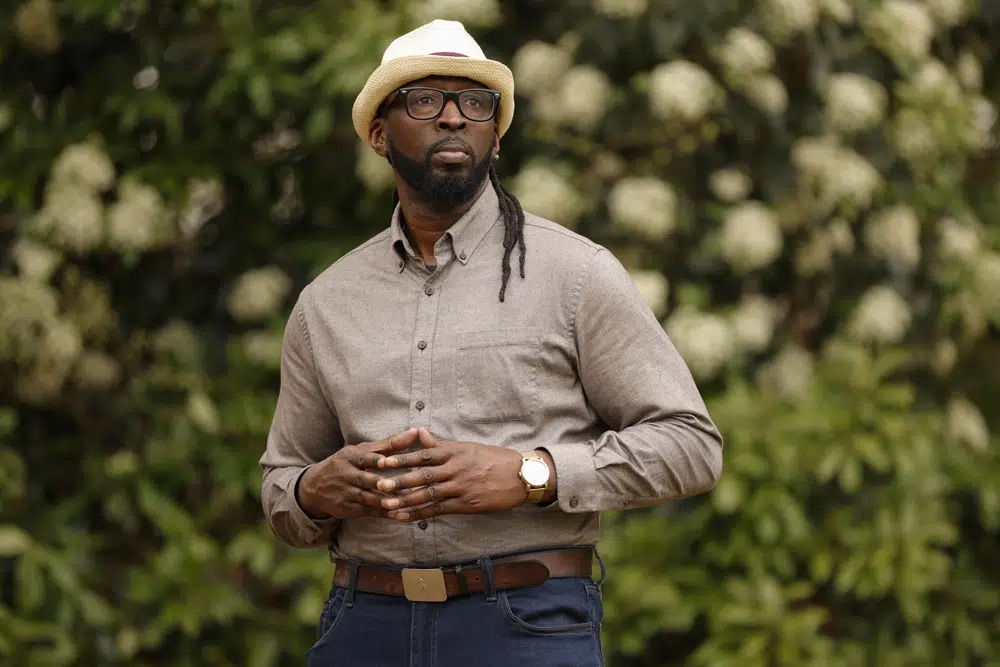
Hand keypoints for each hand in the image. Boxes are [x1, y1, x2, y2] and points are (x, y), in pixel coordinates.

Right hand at [297, 428, 419, 519]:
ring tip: (403, 503)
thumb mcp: (363, 450)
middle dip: (379, 483)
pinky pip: (367, 512)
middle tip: (397, 484)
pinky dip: (383, 514)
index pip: (363, 458)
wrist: (315, 487)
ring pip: (366, 498)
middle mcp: (346, 474)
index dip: (375, 460)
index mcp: (350, 457)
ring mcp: (346, 493)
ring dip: (384, 501)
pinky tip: (399, 515)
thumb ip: (390, 443)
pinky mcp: (347, 508)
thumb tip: (416, 432)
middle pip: (364, 479)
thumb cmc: (347, 464)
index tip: (387, 461)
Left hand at [375, 427, 526, 521]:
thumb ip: (440, 443)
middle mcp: (455, 469)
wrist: (520, 476)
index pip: (423, 454)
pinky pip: (438, 509)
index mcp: (454, 452)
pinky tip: (405, 517)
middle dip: (398, 480)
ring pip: (428, 494)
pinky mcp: (465, 504)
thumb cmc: (493, 459)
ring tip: (385, 504)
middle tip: (377, 483)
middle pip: (422, 475)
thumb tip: (420, 432)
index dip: (402, 458)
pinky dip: (420, 513)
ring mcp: (460, 487)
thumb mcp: (466, 447)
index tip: (383, 460)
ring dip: (405, 500)